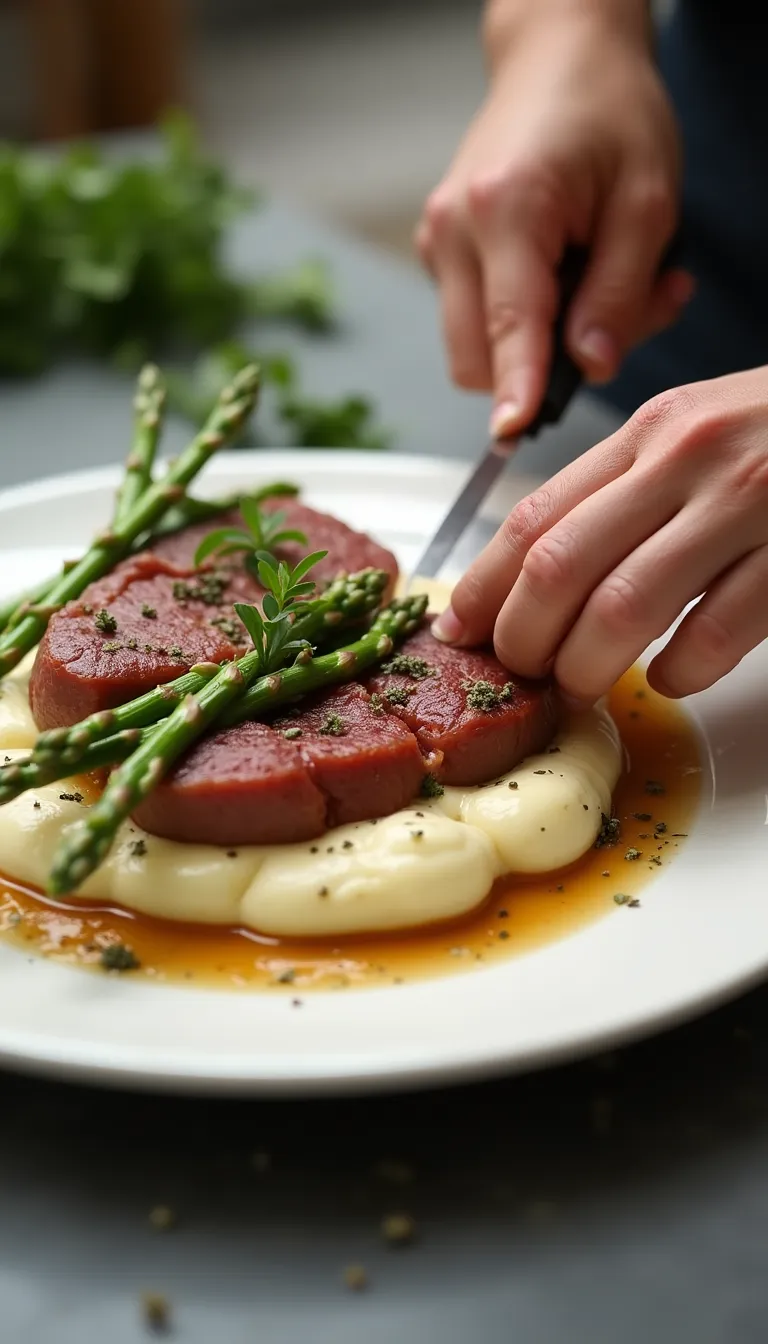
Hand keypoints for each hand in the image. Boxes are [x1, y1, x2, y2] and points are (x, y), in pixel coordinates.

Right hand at [415, 2, 692, 436]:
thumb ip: (619, 295)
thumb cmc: (608, 112)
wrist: (559, 55)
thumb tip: (591, 368)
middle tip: (620, 324)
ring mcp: (438, 241)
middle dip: (542, 371)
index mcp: (506, 210)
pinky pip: (474, 320)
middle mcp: (454, 230)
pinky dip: (521, 323)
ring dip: (536, 348)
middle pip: (477, 358)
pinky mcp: (441, 250)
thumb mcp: (647, 202)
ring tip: (603, 289)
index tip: (512, 436)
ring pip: (474, 347)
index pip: (507, 326)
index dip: (515, 389)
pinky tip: (568, 276)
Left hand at [433, 369, 767, 701]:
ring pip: (625, 607)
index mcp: (650, 432)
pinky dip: (680, 672)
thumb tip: (533, 571)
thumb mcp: (692, 433)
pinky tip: (673, 678)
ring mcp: (746, 504)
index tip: (458, 631)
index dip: (482, 585)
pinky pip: (716, 632)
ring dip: (588, 665)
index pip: (534, 516)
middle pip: (560, 567)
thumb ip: (620, 486)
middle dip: (523, 639)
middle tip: (521, 674)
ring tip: (582, 686)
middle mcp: (687, 460)